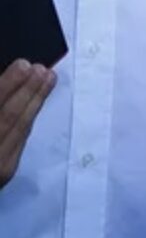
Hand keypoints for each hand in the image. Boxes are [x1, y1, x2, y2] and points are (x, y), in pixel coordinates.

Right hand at [0, 60, 54, 190]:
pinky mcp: (5, 173)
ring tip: (48, 78)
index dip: (7, 85)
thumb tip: (5, 84)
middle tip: (43, 67)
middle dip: (27, 90)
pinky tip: (36, 103)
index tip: (24, 64)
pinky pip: (19, 141)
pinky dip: (28, 119)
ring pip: (19, 129)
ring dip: (35, 102)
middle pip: (8, 117)